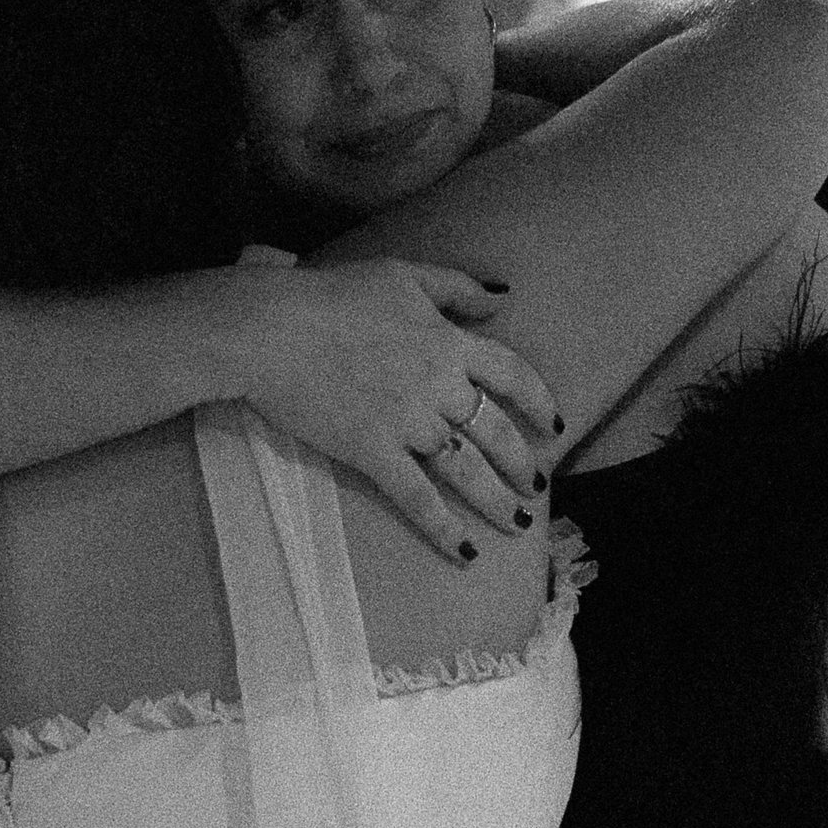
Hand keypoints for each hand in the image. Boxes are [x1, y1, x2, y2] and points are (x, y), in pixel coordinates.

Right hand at [229, 261, 558, 562]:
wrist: (273, 329)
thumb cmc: (332, 295)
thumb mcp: (403, 275)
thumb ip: (455, 287)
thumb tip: (501, 298)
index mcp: (450, 344)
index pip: (513, 376)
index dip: (539, 403)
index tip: (554, 426)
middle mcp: (439, 387)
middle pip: (496, 432)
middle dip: (522, 464)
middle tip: (536, 486)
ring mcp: (408, 424)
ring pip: (467, 471)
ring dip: (497, 501)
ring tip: (518, 523)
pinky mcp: (373, 453)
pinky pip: (418, 499)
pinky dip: (445, 529)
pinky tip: (467, 552)